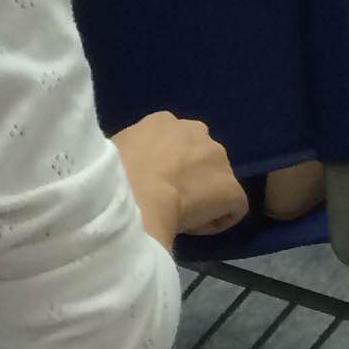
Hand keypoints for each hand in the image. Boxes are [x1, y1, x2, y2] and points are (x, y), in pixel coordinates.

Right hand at [111, 111, 247, 248]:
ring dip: (204, 195)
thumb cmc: (115, 172)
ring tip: (182, 214)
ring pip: (217, 180)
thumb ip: (132, 153)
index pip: (175, 141)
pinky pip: (230, 207)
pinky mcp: (232, 188)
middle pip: (201, 156)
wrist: (135, 193)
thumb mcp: (116, 150)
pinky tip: (193, 227)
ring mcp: (218, 158)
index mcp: (164, 121)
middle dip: (191, 175)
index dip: (169, 164)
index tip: (156, 183)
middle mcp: (196, 131)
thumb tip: (131, 168)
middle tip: (170, 197)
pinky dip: (216, 219)